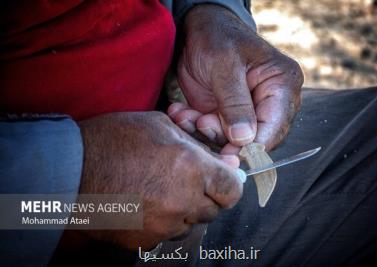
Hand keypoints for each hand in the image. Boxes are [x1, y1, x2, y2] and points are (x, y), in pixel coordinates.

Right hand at [75, 112, 242, 249]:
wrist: (69, 169)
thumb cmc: (114, 140)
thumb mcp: (160, 126)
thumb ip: (196, 145)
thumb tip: (222, 162)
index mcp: (191, 169)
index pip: (232, 191)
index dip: (230, 185)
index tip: (223, 179)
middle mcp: (183, 201)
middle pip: (214, 209)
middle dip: (207, 195)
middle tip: (186, 180)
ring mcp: (163, 225)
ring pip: (190, 223)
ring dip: (185, 209)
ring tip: (161, 190)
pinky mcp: (144, 240)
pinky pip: (166, 234)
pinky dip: (163, 221)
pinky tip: (145, 203)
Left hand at [168, 4, 303, 153]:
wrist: (197, 31)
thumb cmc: (217, 37)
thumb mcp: (224, 65)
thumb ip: (234, 103)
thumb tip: (244, 140)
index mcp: (282, 85)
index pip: (275, 126)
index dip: (253, 146)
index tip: (228, 153)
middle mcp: (270, 102)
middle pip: (255, 139)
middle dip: (224, 138)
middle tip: (201, 122)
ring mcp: (248, 111)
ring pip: (231, 141)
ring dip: (205, 132)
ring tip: (186, 114)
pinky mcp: (228, 116)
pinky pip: (214, 133)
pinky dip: (195, 127)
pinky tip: (182, 113)